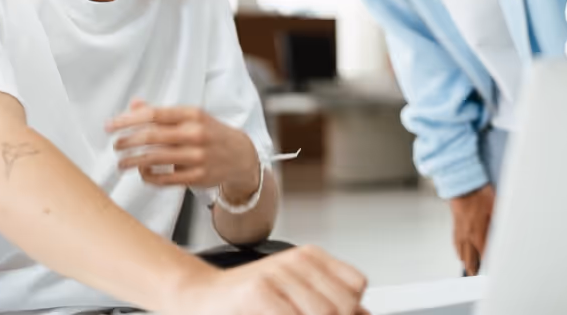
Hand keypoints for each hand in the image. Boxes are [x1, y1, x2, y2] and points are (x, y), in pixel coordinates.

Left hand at [107, 100, 258, 195]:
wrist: (241, 155)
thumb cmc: (210, 133)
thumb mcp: (191, 117)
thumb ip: (161, 113)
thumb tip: (133, 105)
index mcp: (192, 114)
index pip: (154, 114)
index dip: (128, 120)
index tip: (110, 126)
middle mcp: (195, 134)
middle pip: (151, 137)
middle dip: (127, 141)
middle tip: (115, 145)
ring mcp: (197, 156)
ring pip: (155, 159)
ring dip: (133, 161)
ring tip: (122, 162)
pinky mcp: (197, 177)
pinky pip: (164, 179)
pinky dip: (148, 177)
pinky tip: (143, 173)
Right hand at [168, 245, 369, 314]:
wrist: (200, 296)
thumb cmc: (248, 298)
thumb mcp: (295, 292)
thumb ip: (330, 301)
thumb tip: (365, 313)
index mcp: (311, 257)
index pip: (356, 286)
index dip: (350, 309)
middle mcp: (297, 260)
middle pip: (342, 305)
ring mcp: (277, 274)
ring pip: (324, 312)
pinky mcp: (258, 292)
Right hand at [449, 184, 494, 274]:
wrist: (462, 184)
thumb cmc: (478, 193)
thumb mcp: (496, 207)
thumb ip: (500, 223)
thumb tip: (506, 232)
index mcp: (478, 233)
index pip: (484, 254)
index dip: (488, 263)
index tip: (491, 269)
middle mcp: (467, 235)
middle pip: (469, 258)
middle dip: (473, 267)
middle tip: (476, 274)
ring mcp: (459, 230)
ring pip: (460, 251)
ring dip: (465, 260)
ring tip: (469, 267)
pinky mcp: (455, 224)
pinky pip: (455, 242)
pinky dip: (458, 250)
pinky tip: (459, 251)